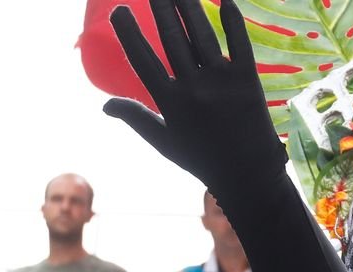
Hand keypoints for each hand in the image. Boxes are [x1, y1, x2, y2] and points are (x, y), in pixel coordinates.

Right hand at [104, 0, 286, 193]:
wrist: (248, 174)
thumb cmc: (201, 158)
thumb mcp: (164, 141)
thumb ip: (135, 117)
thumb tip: (104, 104)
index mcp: (170, 102)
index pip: (143, 60)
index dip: (129, 33)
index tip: (119, 10)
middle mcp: (194, 88)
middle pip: (172, 38)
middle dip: (160, 7)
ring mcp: (222, 82)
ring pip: (201, 34)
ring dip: (188, 5)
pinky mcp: (248, 80)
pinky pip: (239, 43)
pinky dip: (232, 19)